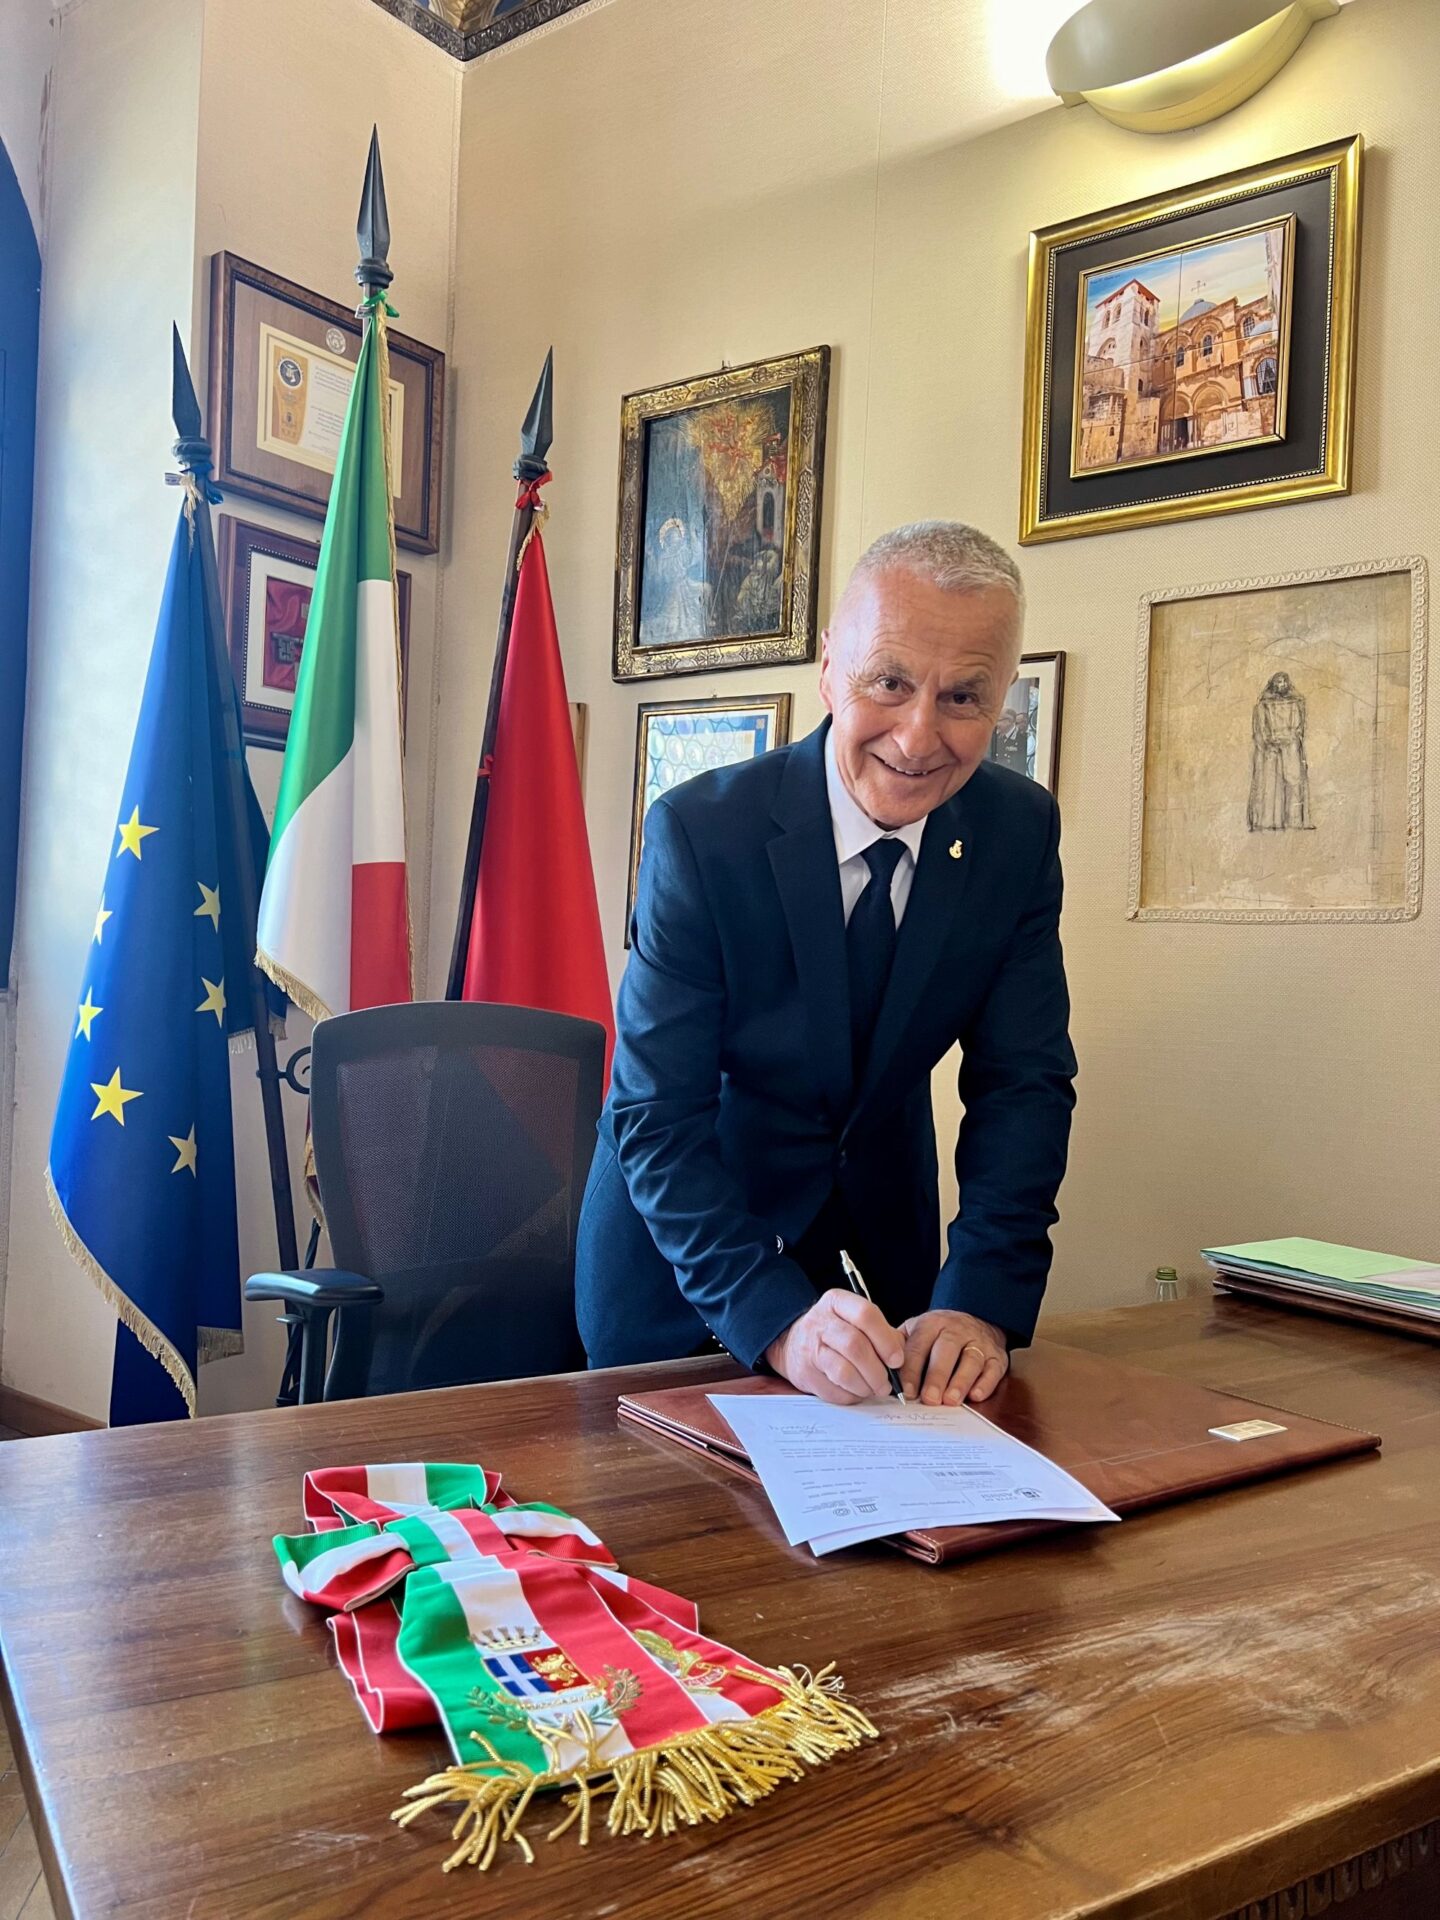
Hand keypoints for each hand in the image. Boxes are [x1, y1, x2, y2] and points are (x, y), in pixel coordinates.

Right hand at [765, 1289, 905, 1404]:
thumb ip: (883, 1334)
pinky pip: (834, 1391)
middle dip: (877, 1370)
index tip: (897, 1360)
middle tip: (887, 1383)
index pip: (866, 1315)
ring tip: (873, 1388)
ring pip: (844, 1372)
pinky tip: (856, 1391)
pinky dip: (851, 1396)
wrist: (793, 1342)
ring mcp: (810, 1348)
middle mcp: (820, 1321)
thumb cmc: (835, 1332)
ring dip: (865, 1386)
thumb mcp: (856, 1321)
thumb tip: (901, 1359)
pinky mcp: (804, 1373)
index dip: (886, 1341)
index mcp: (837, 1302)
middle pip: (855, 1346)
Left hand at [899, 1311, 1008, 1405]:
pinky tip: (976, 1396)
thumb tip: (882, 1372)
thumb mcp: (916, 1331)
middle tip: (929, 1399)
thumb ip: (900, 1348)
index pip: (919, 1346)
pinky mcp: (996, 1356)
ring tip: (951, 1400)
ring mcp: (978, 1342)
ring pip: (971, 1360)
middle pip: (946, 1351)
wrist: (976, 1318)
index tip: (906, 1391)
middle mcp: (956, 1330)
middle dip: (937, 1376)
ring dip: (961, 1381)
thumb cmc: (938, 1334)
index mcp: (931, 1324)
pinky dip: (986, 1383)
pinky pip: (993, 1369)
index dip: (912, 1369)